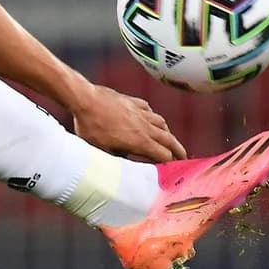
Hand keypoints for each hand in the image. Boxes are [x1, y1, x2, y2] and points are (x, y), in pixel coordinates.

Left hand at [71, 84, 186, 161]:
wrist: (85, 100)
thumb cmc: (91, 126)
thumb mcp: (102, 151)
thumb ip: (118, 158)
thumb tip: (126, 163)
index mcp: (140, 142)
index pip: (164, 155)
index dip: (171, 163)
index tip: (174, 168)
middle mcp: (145, 126)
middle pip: (169, 139)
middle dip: (178, 150)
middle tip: (183, 156)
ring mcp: (140, 112)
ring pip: (161, 123)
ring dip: (168, 133)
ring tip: (169, 139)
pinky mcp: (132, 101)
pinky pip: (149, 110)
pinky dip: (153, 117)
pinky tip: (151, 118)